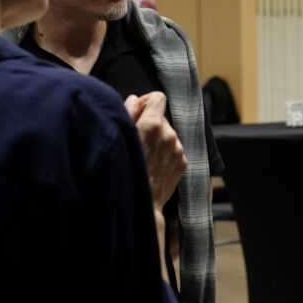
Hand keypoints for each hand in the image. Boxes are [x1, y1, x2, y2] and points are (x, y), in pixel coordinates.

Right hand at [124, 92, 186, 209]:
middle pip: (161, 118)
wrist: (139, 204)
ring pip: (168, 134)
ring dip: (158, 140)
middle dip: (150, 124)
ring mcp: (178, 149)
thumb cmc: (123, 171)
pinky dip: (165, 153)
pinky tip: (153, 165)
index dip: (146, 102)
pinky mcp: (183, 162)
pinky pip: (174, 149)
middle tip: (136, 140)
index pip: (158, 98)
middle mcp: (170, 134)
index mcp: (153, 125)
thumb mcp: (119, 137)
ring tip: (144, 156)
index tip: (137, 113)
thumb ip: (128, 113)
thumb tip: (134, 100)